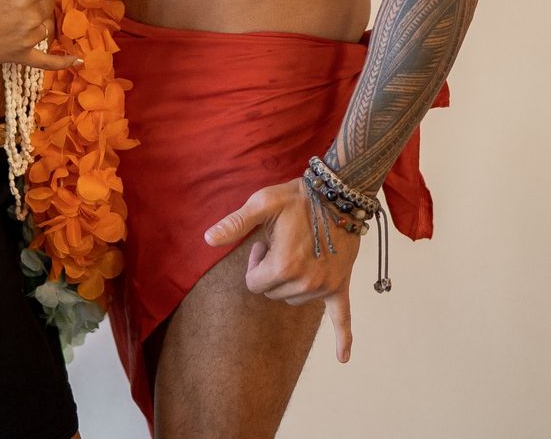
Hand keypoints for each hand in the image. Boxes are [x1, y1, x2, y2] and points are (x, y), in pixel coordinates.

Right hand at [0, 0, 78, 70]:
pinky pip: (47, 62)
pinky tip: (78, 61)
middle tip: (11, 1)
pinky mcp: (20, 57)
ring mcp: (27, 39)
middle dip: (34, 1)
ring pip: (46, 27)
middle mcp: (32, 16)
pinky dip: (63, 62)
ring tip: (18, 19)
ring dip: (38, 21)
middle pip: (47, 4)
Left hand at [204, 178, 360, 362]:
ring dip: (291, 280)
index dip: (255, 263)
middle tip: (284, 242)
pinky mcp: (340, 286)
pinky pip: (342, 317)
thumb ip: (234, 224)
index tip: (265, 242)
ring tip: (300, 250)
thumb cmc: (296, 197)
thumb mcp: (262, 204)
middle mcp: (305, 282)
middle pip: (273, 293)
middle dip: (272, 271)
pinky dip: (343, 339)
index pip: (254, 284)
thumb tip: (207, 239)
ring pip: (293, 298)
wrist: (338, 193)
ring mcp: (324, 287)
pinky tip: (343, 358)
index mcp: (284, 266)